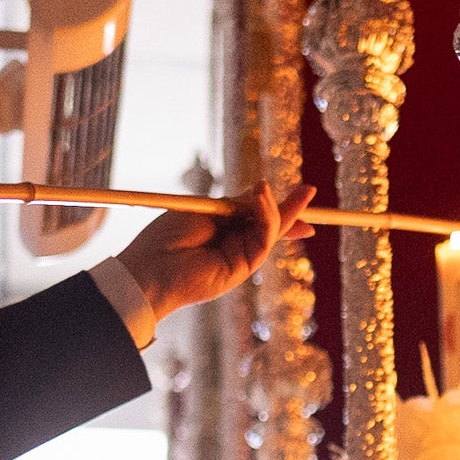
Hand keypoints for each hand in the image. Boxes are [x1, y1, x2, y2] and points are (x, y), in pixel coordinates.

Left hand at [118, 182, 308, 320]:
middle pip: (269, 226)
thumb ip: (236, 204)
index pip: (254, 216)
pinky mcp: (241, 269)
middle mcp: (232, 246)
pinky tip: (264, 201)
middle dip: (291, 209)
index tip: (297, 194)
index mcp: (221, 229)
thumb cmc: (165, 238)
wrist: (149, 269)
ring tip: (285, 191)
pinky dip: (268, 221)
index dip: (275, 206)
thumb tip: (262, 191)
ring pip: (270, 233)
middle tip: (310, 191)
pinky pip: (263, 241)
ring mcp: (239, 259)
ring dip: (279, 209)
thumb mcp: (206, 210)